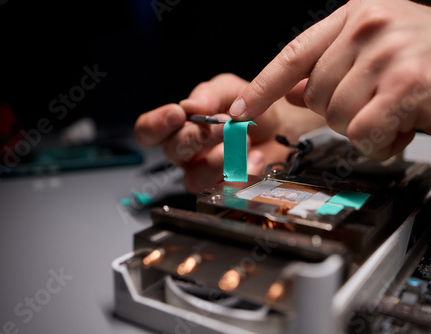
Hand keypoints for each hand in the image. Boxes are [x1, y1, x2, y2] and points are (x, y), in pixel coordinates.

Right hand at [134, 73, 324, 192]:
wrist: (281, 126)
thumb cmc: (248, 106)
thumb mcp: (228, 89)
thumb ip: (209, 94)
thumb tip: (191, 105)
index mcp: (178, 127)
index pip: (148, 131)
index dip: (155, 125)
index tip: (178, 114)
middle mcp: (185, 153)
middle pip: (173, 152)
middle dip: (198, 137)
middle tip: (223, 126)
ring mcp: (203, 173)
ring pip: (194, 178)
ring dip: (221, 160)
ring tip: (244, 143)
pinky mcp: (224, 188)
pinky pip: (223, 189)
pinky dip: (244, 172)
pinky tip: (257, 158)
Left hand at [229, 0, 430, 159]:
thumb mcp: (376, 54)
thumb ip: (332, 68)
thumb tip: (293, 89)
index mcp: (356, 15)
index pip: (293, 55)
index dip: (261, 87)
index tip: (239, 110)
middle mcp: (369, 26)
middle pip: (317, 96)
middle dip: (342, 113)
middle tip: (379, 103)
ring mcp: (388, 52)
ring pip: (339, 118)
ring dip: (365, 128)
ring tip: (397, 112)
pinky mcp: (406, 84)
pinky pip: (364, 133)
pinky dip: (381, 142)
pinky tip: (404, 126)